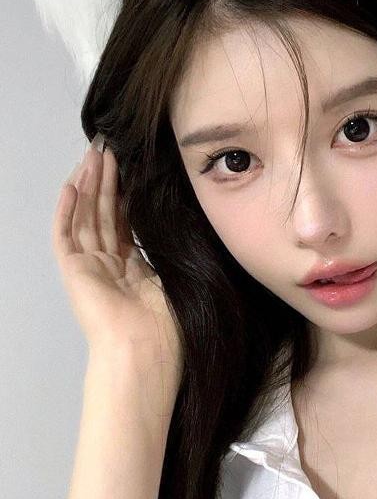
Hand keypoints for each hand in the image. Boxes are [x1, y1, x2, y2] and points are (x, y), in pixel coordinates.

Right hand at [53, 140, 183, 387]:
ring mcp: (88, 269)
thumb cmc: (167, 328)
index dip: (123, 194)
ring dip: (88, 185)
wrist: (144, 350)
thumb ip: (169, 252)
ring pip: (85, 217)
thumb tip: (189, 222)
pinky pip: (65, 235)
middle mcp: (107, 267)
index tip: (129, 167)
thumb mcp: (176, 279)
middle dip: (105, 180)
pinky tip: (71, 186)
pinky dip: (66, 211)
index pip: (123, 223)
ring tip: (93, 155)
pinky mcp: (72, 272)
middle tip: (107, 148)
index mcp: (132, 271)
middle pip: (102, 214)